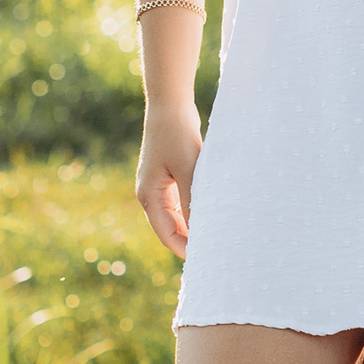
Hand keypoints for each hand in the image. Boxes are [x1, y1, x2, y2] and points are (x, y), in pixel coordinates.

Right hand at [135, 99, 201, 256]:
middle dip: (188, 239)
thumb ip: (191, 201)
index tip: (206, 257)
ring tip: (215, 234)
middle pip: (169, 227)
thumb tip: (198, 231)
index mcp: (148, 196)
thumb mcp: (188, 170)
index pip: (166, 233)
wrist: (170, 105)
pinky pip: (179, 201)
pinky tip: (210, 212)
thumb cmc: (178, 136)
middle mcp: (150, 193)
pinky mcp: (168, 175)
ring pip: (175, 215)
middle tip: (214, 250)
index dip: (184, 248)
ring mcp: (158, 184)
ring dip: (191, 224)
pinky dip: (192, 209)